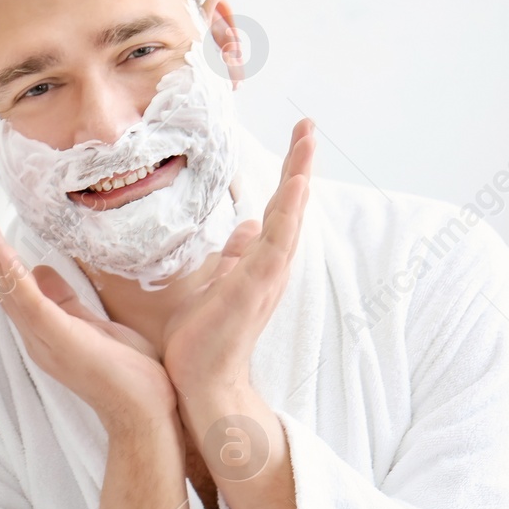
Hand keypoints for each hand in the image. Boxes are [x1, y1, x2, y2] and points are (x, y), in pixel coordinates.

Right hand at [0, 202, 176, 425]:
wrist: (146, 415)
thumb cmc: (129, 376)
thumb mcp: (95, 325)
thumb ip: (67, 301)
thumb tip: (42, 271)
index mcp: (45, 327)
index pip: (12, 283)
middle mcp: (35, 333)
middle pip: (0, 281)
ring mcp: (43, 336)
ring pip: (6, 284)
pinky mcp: (57, 338)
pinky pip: (26, 298)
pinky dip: (9, 270)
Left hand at [160, 118, 315, 400]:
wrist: (200, 382)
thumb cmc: (203, 341)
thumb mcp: (215, 286)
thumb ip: (232, 259)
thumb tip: (244, 230)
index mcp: (258, 265)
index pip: (276, 211)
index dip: (286, 175)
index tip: (294, 139)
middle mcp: (269, 267)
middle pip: (290, 207)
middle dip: (300, 164)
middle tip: (308, 126)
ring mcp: (266, 276)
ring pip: (289, 217)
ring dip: (299, 176)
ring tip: (307, 139)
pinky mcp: (257, 287)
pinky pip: (277, 242)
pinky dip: (290, 212)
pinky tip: (296, 184)